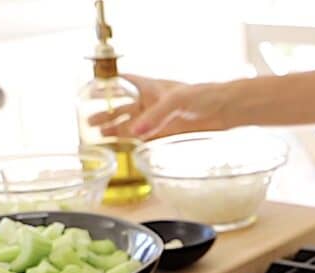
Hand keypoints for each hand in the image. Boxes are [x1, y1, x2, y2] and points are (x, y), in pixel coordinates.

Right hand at [88, 75, 234, 139]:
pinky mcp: (169, 132)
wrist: (227, 110)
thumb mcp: (177, 101)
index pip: (125, 82)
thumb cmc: (205, 96)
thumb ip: (156, 116)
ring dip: (117, 130)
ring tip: (99, 137)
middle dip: (106, 113)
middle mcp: (153, 102)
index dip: (109, 85)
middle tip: (88, 121)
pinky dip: (135, 142)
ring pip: (133, 124)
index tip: (91, 91)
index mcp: (151, 87)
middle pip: (124, 107)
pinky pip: (147, 137)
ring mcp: (160, 118)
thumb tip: (136, 132)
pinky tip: (125, 147)